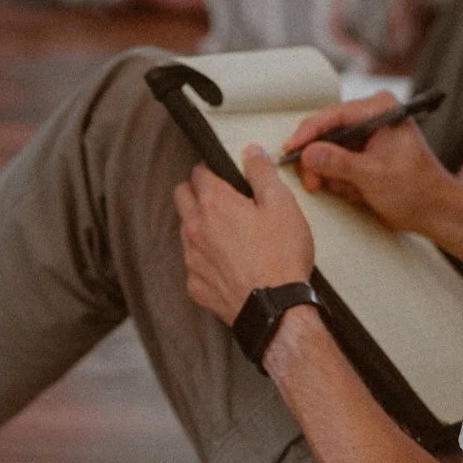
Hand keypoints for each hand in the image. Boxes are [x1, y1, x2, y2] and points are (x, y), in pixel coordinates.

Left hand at [172, 147, 315, 324]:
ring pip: (185, 231)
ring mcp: (191, 258)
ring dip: (199, 226)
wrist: (275, 309)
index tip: (222, 175)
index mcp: (214, 204)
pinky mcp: (195, 285)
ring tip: (228, 234)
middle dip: (195, 192)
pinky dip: (205, 260)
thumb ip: (262, 173)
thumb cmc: (280, 256)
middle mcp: (195, 228)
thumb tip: (251, 153)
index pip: (198, 173)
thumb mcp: (282, 204)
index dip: (210, 170)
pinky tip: (227, 264)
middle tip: (221, 200)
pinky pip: (193, 263)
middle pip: (181, 197)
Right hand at [284, 92, 454, 233]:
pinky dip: (339, 182)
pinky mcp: (360, 154)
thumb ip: (338, 163)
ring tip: (351, 191)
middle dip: (319, 162)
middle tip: (314, 183)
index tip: (290, 150)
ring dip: (331, 176)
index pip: (333, 116)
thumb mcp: (373, 175)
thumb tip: (306, 154)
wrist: (434, 211)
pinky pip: (334, 165)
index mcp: (380, 110)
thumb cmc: (416, 189)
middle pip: (325, 134)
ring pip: (326, 152)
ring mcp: (365, 137)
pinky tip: (357, 192)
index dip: (308, 134)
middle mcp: (370, 118)